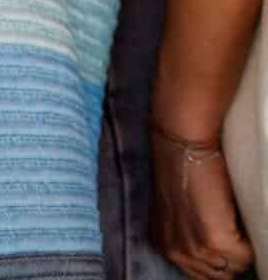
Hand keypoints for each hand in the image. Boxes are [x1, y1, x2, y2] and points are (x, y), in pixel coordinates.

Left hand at [151, 129, 253, 278]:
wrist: (183, 149)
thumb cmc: (181, 173)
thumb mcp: (176, 214)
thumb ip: (188, 236)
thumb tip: (214, 252)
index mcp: (165, 247)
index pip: (202, 274)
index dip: (218, 261)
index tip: (227, 251)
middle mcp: (176, 253)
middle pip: (219, 275)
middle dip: (230, 258)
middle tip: (234, 236)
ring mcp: (195, 250)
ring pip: (235, 267)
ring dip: (240, 250)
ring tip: (235, 227)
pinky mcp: (216, 241)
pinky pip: (246, 257)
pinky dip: (249, 242)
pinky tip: (238, 219)